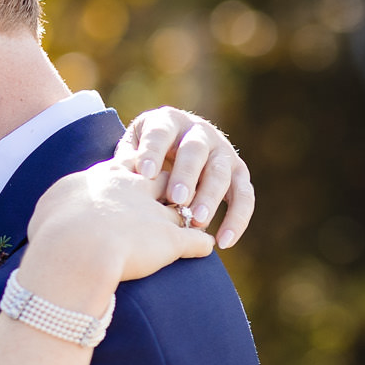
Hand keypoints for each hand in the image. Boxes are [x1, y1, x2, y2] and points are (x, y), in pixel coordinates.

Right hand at [24, 158, 217, 309]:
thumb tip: (50, 213)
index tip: (139, 176)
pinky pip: (197, 242)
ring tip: (197, 221)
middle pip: (164, 180)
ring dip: (192, 213)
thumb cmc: (53, 229)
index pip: (130, 165)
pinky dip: (202, 245)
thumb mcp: (49, 208)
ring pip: (184, 208)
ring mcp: (156, 214)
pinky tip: (206, 249)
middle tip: (175, 195)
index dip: (137, 171)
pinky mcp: (172, 241)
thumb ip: (56, 205)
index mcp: (107, 177)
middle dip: (172, 185)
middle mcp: (136, 190)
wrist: (74, 248)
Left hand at [114, 106, 254, 248]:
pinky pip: (244, 196)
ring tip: (196, 222)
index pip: (161, 133)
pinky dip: (237, 219)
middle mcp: (200, 132)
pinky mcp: (238, 172)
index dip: (153, 151)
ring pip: (221, 173)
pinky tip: (223, 241)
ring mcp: (222, 151)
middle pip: (196, 151)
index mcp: (168, 122)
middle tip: (176, 200)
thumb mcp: (130, 150)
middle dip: (186, 175)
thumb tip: (119, 183)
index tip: (145, 174)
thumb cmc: (142, 157)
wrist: (169, 150)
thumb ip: (126, 162)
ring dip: (210, 197)